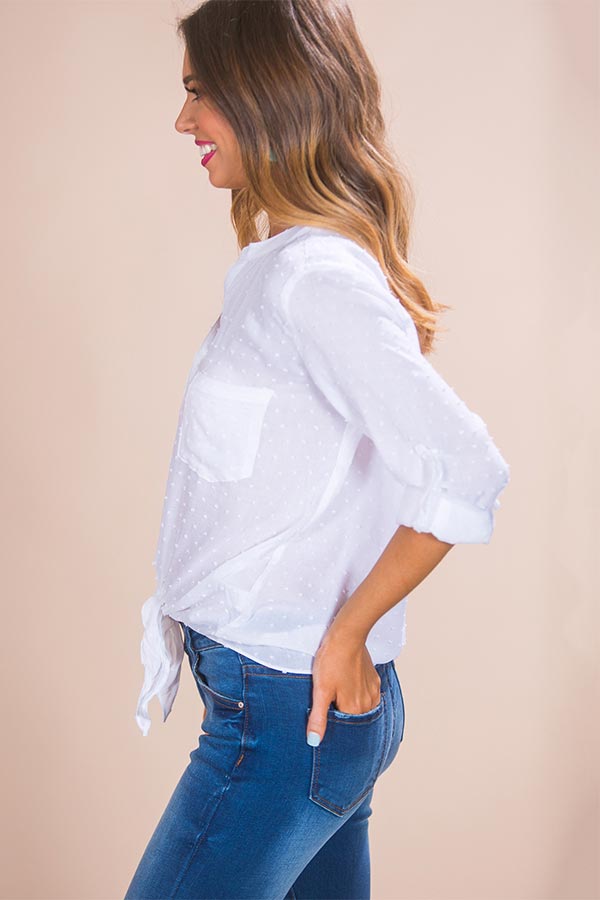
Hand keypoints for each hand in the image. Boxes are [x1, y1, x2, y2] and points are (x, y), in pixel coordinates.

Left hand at [306, 629, 380, 745]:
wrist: (347, 635)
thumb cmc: (332, 659)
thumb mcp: (320, 690)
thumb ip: (319, 717)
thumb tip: (314, 742)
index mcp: (354, 708)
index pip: (343, 727)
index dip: (332, 723)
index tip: (324, 714)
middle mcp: (368, 703)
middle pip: (353, 717)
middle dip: (341, 713)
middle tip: (329, 701)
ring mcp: (373, 691)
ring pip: (360, 706)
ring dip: (350, 704)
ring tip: (337, 692)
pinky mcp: (374, 680)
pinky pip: (367, 695)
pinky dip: (357, 694)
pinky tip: (347, 685)